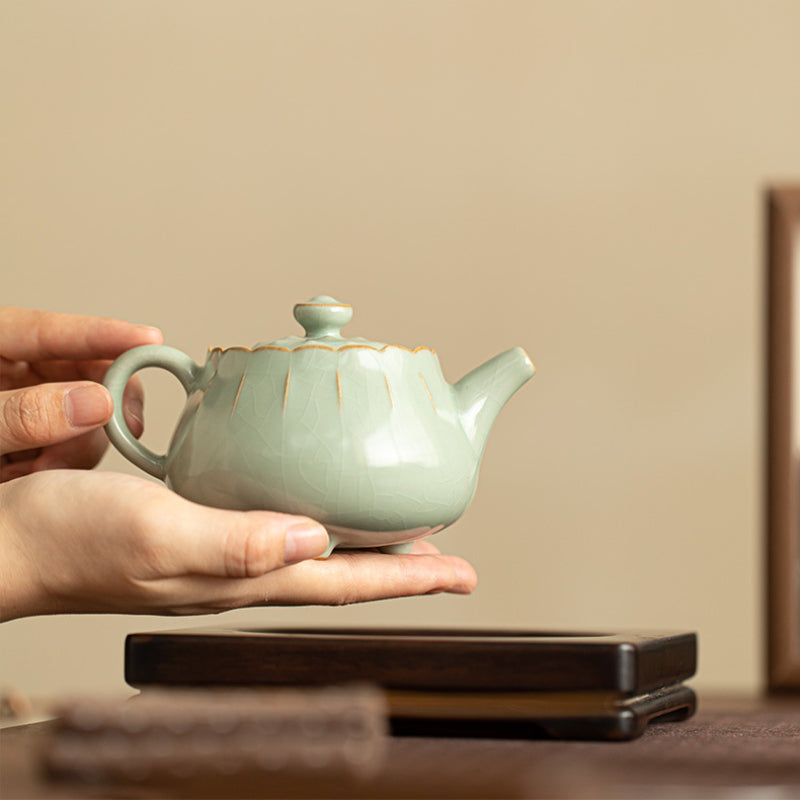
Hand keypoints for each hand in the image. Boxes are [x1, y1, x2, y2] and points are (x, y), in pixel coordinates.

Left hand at [0, 307, 162, 480]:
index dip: (105, 334)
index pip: (52, 331)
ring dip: (81, 445)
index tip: (150, 339)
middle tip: (122, 425)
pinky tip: (38, 476)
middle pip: (85, 372)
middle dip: (105, 402)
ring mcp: (28, 410)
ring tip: (44, 467)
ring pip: (90, 414)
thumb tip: (96, 403)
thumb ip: (22, 413)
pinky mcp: (35, 445)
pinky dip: (67, 466)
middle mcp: (13, 374)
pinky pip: (74, 449)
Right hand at [0, 470, 476, 619]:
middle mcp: (241, 570)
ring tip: (402, 532)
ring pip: (316, 552)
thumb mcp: (156, 533)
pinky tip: (316, 501)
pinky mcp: (201, 528)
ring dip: (364, 545)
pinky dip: (315, 518)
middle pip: (342, 572)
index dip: (408, 580)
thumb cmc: (72, 541)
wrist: (14, 540)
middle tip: (448, 555)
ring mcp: (223, 552)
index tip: (461, 573)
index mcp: (240, 576)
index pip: (344, 583)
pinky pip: (278, 526)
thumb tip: (314, 540)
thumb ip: (235, 543)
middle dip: (401, 567)